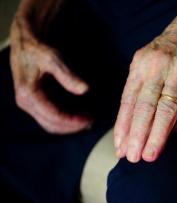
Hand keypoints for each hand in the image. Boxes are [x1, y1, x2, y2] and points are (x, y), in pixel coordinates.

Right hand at [10, 2, 89, 133]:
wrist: (26, 42)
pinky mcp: (34, 102)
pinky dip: (64, 119)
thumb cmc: (38, 48)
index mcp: (28, 93)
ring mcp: (29, 103)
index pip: (53, 116)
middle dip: (72, 126)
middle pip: (51, 125)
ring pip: (50, 124)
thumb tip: (84, 90)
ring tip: (87, 120)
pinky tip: (79, 116)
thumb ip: (68, 75)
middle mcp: (26, 102)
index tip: (89, 119)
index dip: (72, 121)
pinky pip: (49, 117)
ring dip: (68, 125)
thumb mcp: (53, 58)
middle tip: (91, 122)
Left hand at [114, 0, 176, 162]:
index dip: (123, 126)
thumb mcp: (150, 59)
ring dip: (158, 135)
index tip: (119, 147)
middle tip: (131, 158)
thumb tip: (129, 114)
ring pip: (166, 108)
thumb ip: (141, 83)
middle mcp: (156, 68)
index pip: (128, 101)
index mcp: (141, 65)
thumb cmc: (174, 45)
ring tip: (150, 156)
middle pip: (144, 107)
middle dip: (136, 135)